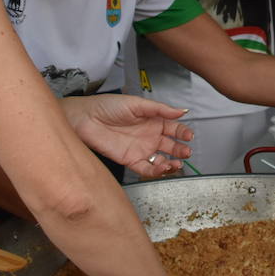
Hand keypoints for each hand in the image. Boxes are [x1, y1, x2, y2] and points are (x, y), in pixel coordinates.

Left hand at [61, 95, 194, 177]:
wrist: (86, 119)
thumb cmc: (108, 106)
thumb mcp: (137, 104)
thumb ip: (160, 109)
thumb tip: (182, 110)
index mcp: (153, 121)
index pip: (173, 128)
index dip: (183, 133)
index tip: (189, 136)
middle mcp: (149, 136)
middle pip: (170, 145)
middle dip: (181, 150)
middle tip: (186, 152)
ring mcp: (141, 149)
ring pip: (161, 159)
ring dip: (171, 163)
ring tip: (177, 163)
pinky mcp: (130, 160)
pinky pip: (147, 169)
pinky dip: (157, 171)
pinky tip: (163, 168)